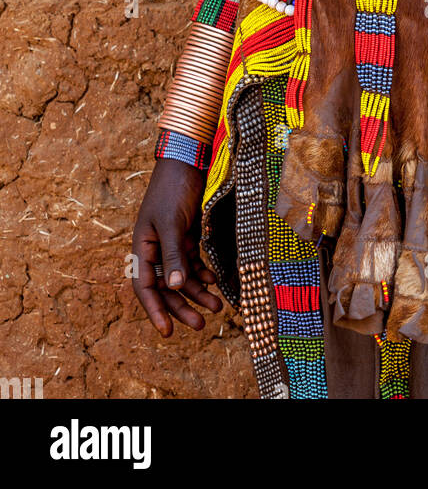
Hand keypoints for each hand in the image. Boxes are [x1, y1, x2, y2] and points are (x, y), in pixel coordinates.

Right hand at [132, 159, 222, 336]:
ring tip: (218, 307)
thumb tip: (173, 288)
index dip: (155, 310)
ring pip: (183, 277)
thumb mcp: (171, 223)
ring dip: (198, 293)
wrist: (187, 161)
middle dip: (183, 307)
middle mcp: (155, 248)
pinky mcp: (187, 235)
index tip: (167, 332)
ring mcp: (172, 243)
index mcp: (142, 246)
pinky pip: (194, 263)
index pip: (144, 286)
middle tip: (202, 325)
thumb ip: (172, 256)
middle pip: (167, 287)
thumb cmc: (173, 190)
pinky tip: (216, 282)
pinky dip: (204, 274)